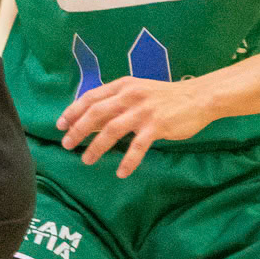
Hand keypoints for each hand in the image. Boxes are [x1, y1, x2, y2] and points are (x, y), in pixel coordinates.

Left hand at [57, 77, 215, 177]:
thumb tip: (88, 119)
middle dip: (78, 130)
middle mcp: (130, 96)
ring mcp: (143, 111)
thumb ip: (114, 103)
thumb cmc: (163, 97)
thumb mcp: (136, 92)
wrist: (199, 97)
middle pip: (96, 113)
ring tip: (87, 160)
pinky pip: (138, 147)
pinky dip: (128, 161)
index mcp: (122, 86)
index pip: (90, 97)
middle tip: (67, 145)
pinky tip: (121, 172)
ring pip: (112, 130)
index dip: (73, 111)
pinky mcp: (157, 126)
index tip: (60, 125)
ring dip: (96, 147)